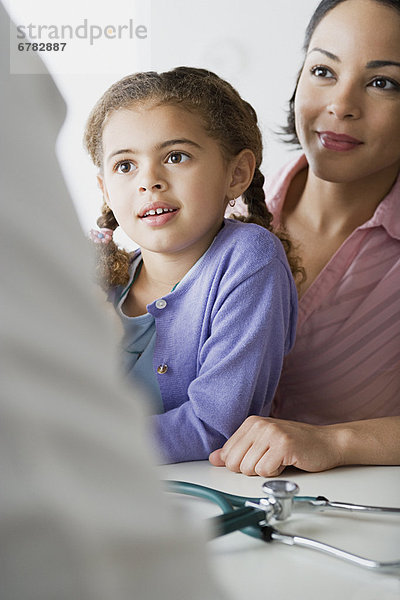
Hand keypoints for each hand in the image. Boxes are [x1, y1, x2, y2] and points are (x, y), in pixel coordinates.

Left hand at [209, 416, 343, 476]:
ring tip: (279, 459)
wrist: (327, 442)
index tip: (259, 458)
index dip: (242, 464)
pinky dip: (276, 473)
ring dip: (266, 471)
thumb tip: (214, 458)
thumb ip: (237, 450)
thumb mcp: (262, 444)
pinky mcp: (283, 444)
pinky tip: (286, 462)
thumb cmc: (296, 445)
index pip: (227, 454)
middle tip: (270, 460)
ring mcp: (271, 433)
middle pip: (234, 464)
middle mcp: (258, 425)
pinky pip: (265, 471)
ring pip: (249, 469)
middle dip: (252, 470)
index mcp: (250, 423)